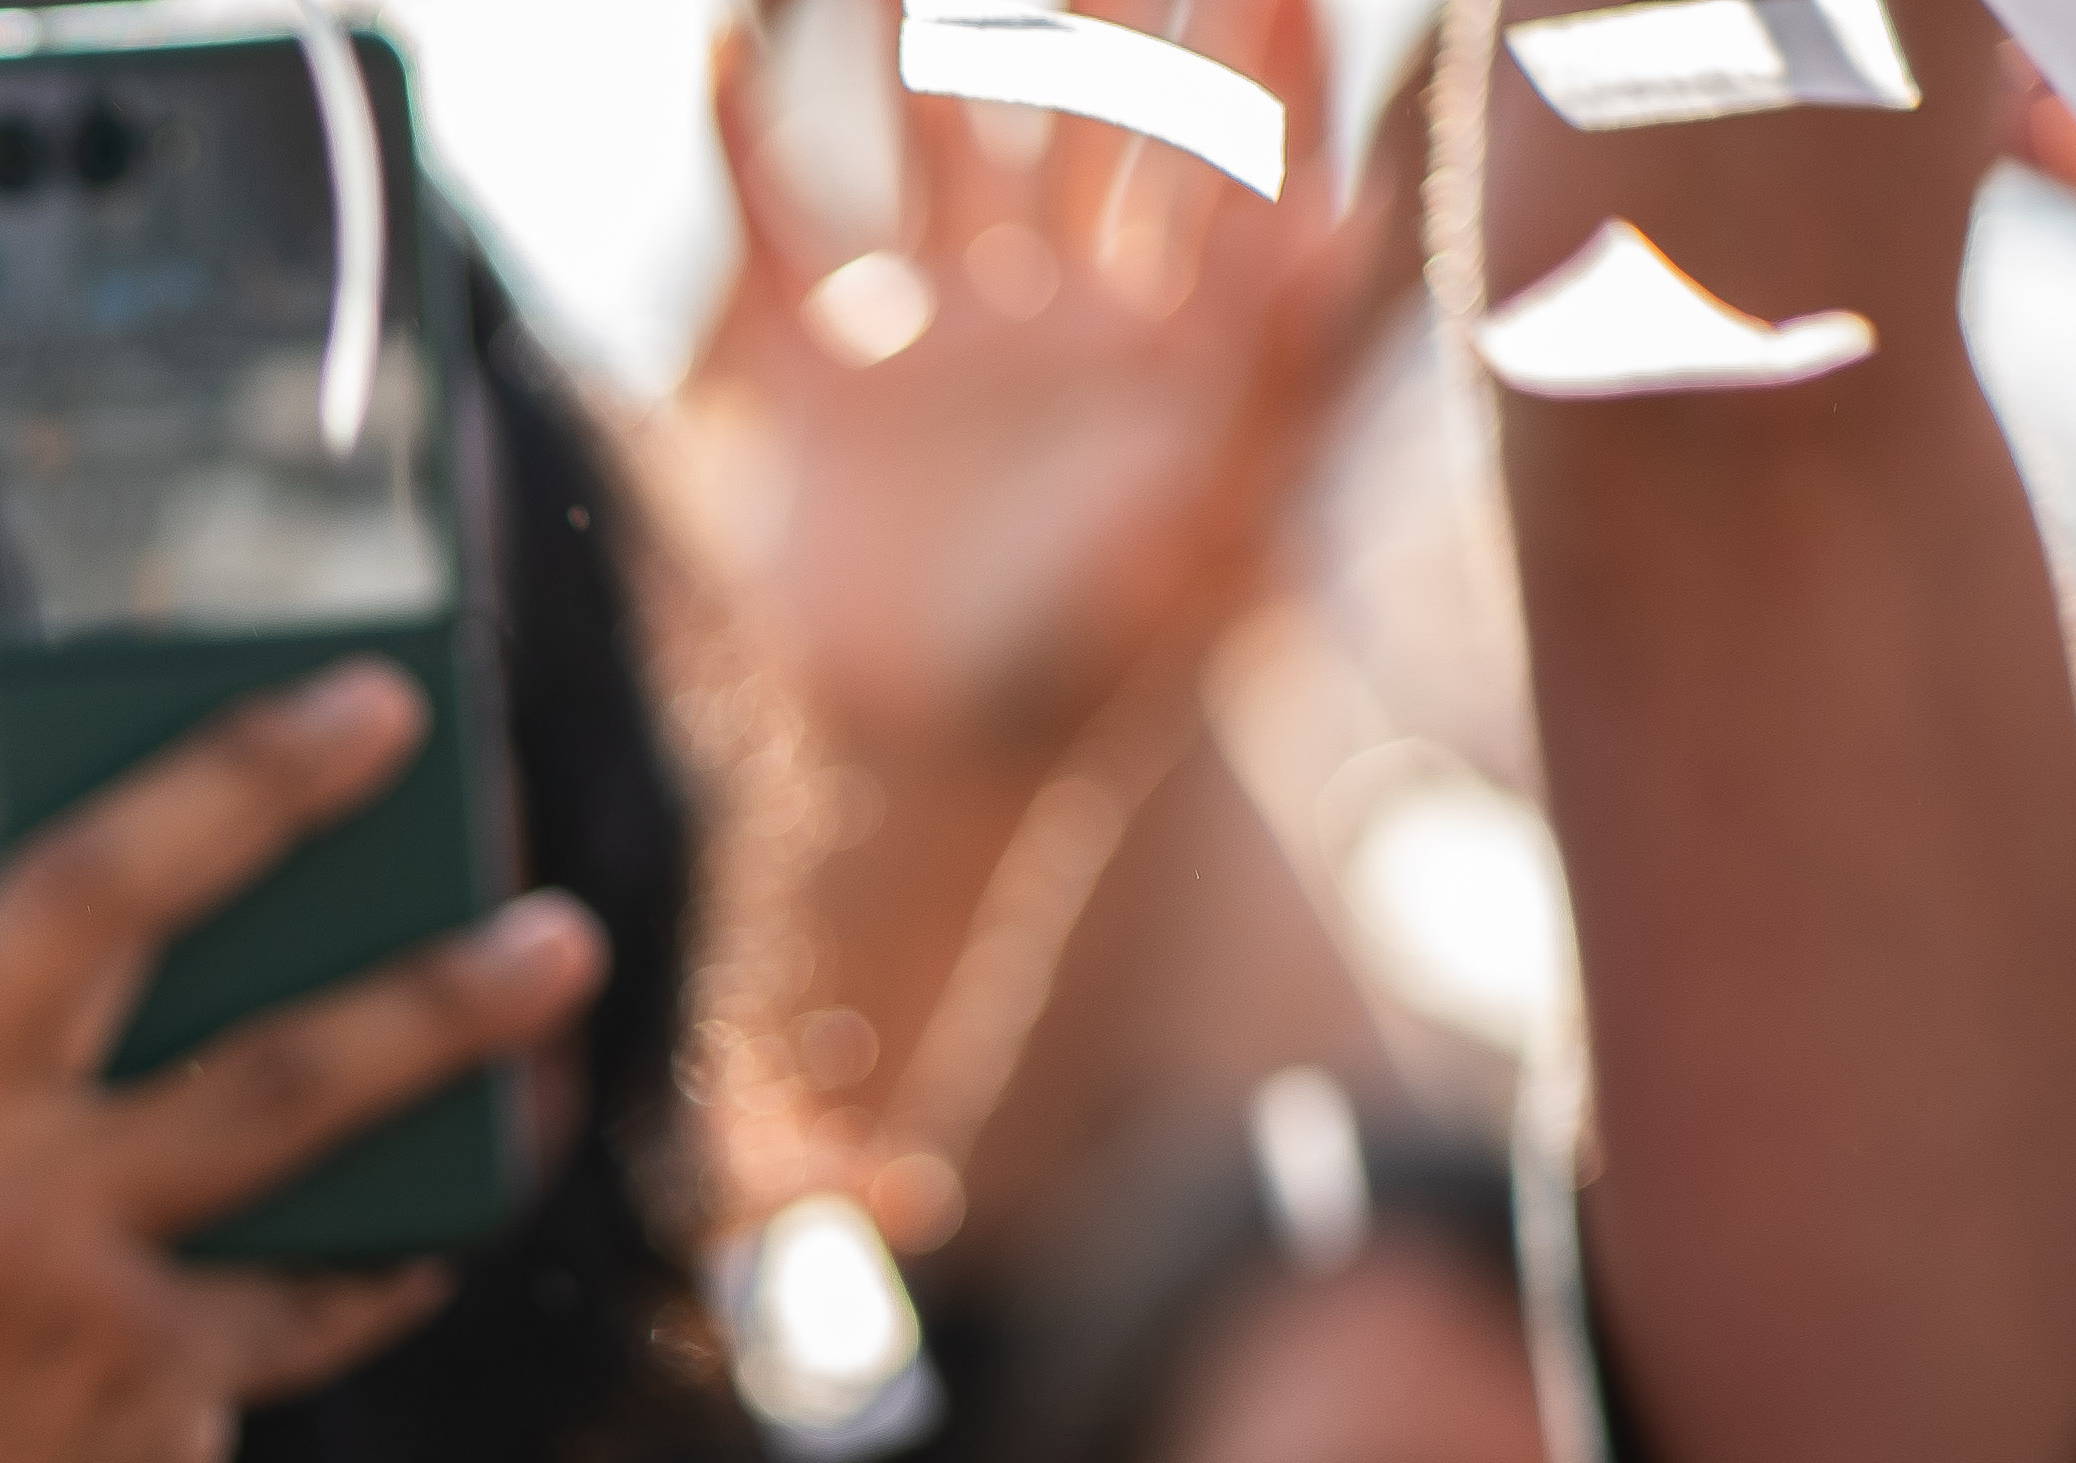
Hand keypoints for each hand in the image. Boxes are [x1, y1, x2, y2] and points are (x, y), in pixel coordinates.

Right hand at [0, 449, 602, 1462]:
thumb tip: (57, 982)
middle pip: (89, 879)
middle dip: (251, 772)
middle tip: (381, 708)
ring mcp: (16, 1249)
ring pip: (276, 1068)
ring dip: (438, 996)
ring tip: (550, 946)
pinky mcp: (137, 1366)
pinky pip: (317, 1272)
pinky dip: (389, 1254)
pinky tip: (446, 1234)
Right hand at [666, 0, 1399, 773]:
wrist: (914, 772)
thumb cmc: (1084, 670)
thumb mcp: (1214, 519)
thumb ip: (1280, 374)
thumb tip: (1357, 220)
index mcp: (1165, 334)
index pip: (1227, 151)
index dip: (1256, 53)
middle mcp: (1053, 306)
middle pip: (1083, 106)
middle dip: (1095, 3)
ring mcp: (928, 330)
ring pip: (927, 130)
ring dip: (909, 24)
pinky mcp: (808, 373)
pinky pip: (772, 224)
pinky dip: (740, 134)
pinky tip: (718, 47)